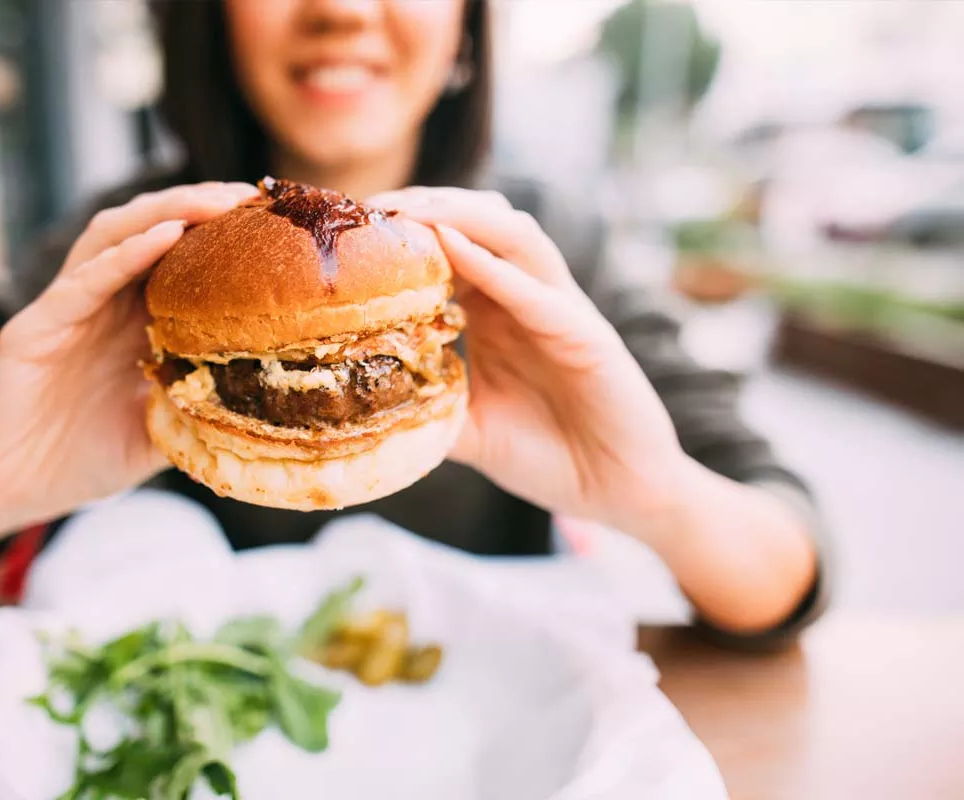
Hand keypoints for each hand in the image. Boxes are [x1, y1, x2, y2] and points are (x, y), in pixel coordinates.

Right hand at [0, 182, 258, 536]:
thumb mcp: (155, 434)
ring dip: (165, 213)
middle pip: (150, 232)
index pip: (180, 262)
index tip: (273, 225)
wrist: (4, 494)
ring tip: (213, 201)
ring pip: (114, 238)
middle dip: (199, 207)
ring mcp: (65, 311)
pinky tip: (162, 237)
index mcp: (131, 324)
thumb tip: (263, 407)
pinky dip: (122, 256)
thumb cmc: (76, 461)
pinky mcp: (33, 328)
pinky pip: (81, 282)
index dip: (222, 239)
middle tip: (251, 196)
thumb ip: (196, 411)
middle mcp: (100, 305)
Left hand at [367, 188, 687, 535]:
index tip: (350, 229)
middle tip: (368, 206)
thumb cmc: (548, 456)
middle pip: (480, 223)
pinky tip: (453, 248)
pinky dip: (495, 267)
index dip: (405, 231)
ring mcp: (562, 311)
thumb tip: (360, 409)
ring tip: (406, 211)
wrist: (617, 493)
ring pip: (514, 235)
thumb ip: (427, 408)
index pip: (451, 248)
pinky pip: (538, 293)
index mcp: (499, 313)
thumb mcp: (469, 430)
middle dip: (424, 205)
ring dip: (458, 215)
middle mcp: (529, 298)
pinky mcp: (589, 337)